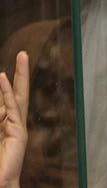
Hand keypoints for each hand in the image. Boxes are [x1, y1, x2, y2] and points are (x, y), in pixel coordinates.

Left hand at [0, 51, 29, 187]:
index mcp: (4, 125)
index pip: (6, 99)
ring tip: (23, 56)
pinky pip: (12, 108)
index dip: (5, 84)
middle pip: (18, 93)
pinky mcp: (18, 134)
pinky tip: (2, 77)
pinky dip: (6, 91)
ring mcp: (18, 128)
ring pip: (16, 96)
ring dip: (20, 75)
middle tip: (25, 53)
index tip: (3, 69)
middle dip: (22, 74)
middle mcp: (13, 124)